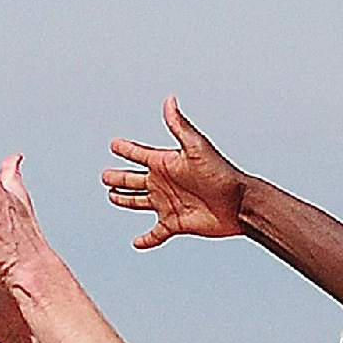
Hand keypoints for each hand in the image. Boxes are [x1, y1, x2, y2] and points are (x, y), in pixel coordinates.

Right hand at [103, 97, 251, 248]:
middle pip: (133, 180)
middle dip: (118, 177)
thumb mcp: (196, 147)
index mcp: (165, 163)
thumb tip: (169, 99)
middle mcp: (164, 182)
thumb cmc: (220, 173)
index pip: (138, 154)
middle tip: (104, 176)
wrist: (238, 204)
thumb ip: (179, 126)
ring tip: (112, 196)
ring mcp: (168, 204)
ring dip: (125, 200)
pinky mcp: (175, 224)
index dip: (125, 149)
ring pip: (138, 202)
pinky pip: (155, 234)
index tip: (113, 144)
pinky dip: (146, 239)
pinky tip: (136, 243)